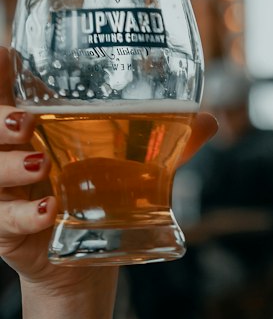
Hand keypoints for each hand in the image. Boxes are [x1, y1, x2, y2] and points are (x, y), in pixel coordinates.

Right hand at [0, 47, 216, 291]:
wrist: (86, 262)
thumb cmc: (99, 198)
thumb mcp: (131, 165)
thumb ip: (165, 141)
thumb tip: (206, 120)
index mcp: (29, 127)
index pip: (1, 90)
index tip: (6, 56)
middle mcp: (7, 154)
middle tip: (26, 122)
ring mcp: (1, 192)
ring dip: (6, 165)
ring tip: (39, 163)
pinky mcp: (3, 229)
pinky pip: (1, 219)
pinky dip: (24, 215)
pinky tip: (49, 210)